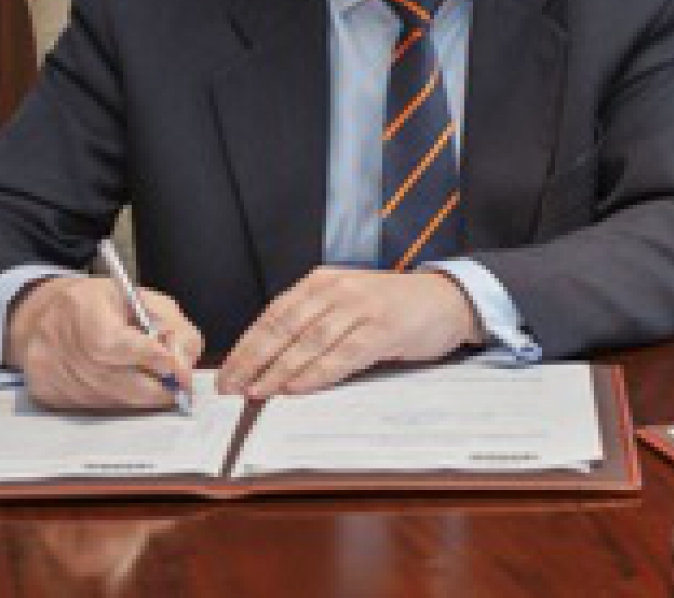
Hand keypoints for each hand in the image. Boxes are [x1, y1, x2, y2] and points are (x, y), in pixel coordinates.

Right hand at [6, 275, 202, 411]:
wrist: (45, 315)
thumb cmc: (101, 305)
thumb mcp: (144, 300)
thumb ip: (173, 326)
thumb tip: (185, 363)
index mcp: (83, 307)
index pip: (115, 344)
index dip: (152, 361)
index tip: (181, 373)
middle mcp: (58, 341)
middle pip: (114, 381)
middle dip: (156, 390)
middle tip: (178, 389)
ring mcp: (47, 371)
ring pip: (107, 400)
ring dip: (137, 397)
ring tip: (150, 382)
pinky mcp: (45, 392)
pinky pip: (91, 408)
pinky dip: (115, 401)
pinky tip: (120, 385)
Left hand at [216, 268, 481, 397]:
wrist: (446, 300)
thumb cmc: (393, 308)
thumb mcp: (347, 305)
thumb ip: (314, 323)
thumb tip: (269, 362)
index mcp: (322, 282)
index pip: (273, 315)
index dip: (246, 346)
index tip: (226, 373)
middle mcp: (337, 289)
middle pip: (284, 328)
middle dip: (253, 361)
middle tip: (232, 388)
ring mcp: (361, 307)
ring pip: (309, 342)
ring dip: (279, 370)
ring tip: (258, 392)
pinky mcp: (383, 328)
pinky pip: (342, 354)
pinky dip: (317, 373)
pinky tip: (298, 388)